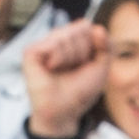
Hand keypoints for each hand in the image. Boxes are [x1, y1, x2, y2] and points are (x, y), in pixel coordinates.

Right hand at [20, 18, 106, 137]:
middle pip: (78, 28)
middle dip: (82, 52)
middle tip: (73, 69)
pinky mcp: (31, 52)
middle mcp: (57, 39)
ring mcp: (44, 45)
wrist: (64, 111)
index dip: (92, 45)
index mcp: (73, 40)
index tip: (86, 64)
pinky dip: (57, 59)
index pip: (86, 26)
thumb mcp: (102, 67)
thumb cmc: (80, 91)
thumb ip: (107, 46)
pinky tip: (51, 69)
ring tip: (61, 71)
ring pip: (65, 35)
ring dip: (70, 58)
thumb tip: (97, 28)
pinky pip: (51, 44)